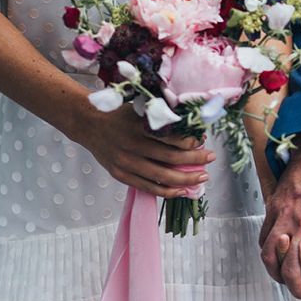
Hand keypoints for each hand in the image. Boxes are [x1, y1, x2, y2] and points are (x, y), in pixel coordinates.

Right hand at [77, 102, 215, 197]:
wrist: (89, 124)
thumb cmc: (121, 114)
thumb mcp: (141, 108)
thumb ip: (162, 117)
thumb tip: (190, 126)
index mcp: (140, 127)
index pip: (171, 138)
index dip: (189, 142)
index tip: (203, 141)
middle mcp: (133, 146)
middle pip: (171, 158)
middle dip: (195, 160)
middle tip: (211, 158)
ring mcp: (126, 163)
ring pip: (162, 176)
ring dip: (186, 179)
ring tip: (202, 177)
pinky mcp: (121, 175)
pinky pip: (148, 187)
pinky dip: (167, 192)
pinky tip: (182, 191)